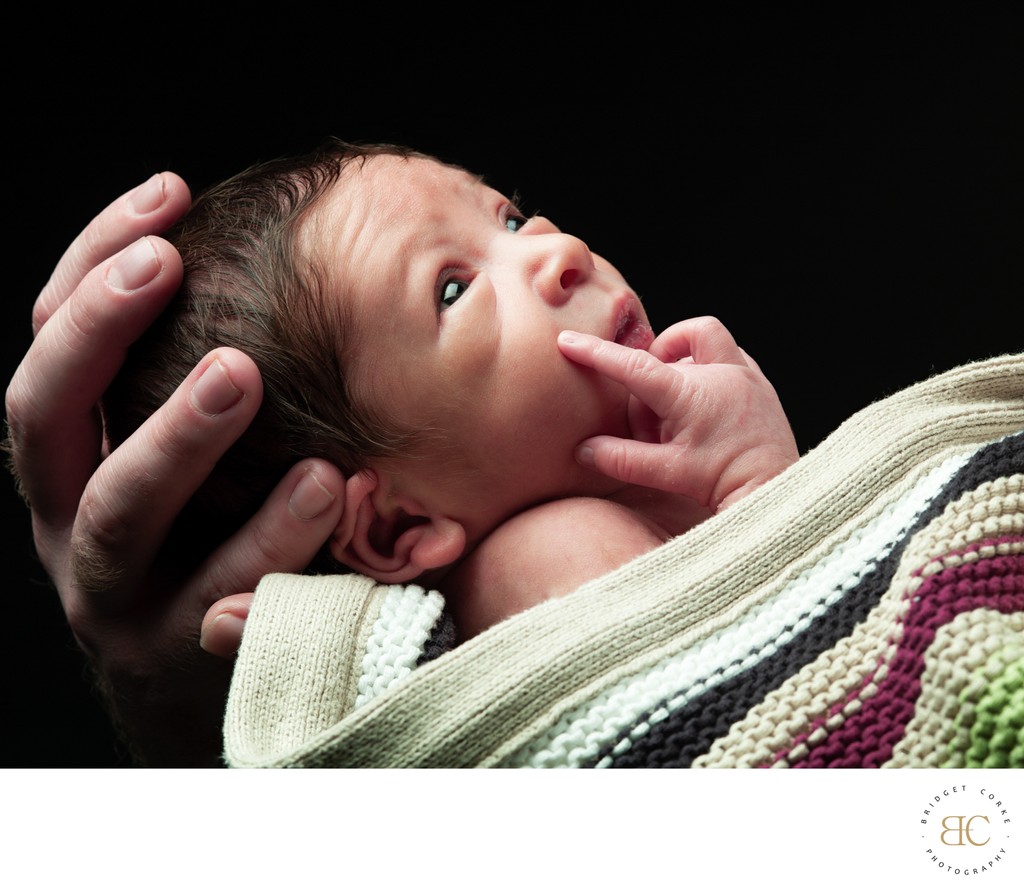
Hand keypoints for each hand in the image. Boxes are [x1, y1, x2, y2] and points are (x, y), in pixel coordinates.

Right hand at [5, 174, 344, 764]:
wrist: (203, 691)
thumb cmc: (212, 545)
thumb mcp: (188, 467)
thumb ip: (202, 389)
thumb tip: (269, 262)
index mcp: (70, 462)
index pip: (50, 345)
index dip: (91, 262)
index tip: (168, 192)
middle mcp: (68, 522)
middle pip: (43, 416)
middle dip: (96, 332)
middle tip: (167, 264)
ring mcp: (114, 596)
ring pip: (124, 512)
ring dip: (176, 436)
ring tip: (245, 375)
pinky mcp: (180, 657)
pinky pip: (221, 597)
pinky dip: (267, 544)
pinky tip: (325, 489)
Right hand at [558, 316, 798, 510]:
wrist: (775, 491)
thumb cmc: (723, 483)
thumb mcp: (666, 472)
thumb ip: (620, 459)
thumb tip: (583, 450)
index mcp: (690, 394)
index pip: (632, 366)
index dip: (597, 353)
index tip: (568, 340)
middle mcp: (719, 374)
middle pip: (663, 359)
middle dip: (647, 387)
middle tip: (649, 425)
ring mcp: (744, 374)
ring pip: (700, 339)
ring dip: (679, 360)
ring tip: (675, 403)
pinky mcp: (760, 382)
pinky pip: (729, 353)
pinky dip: (708, 365)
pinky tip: (705, 400)